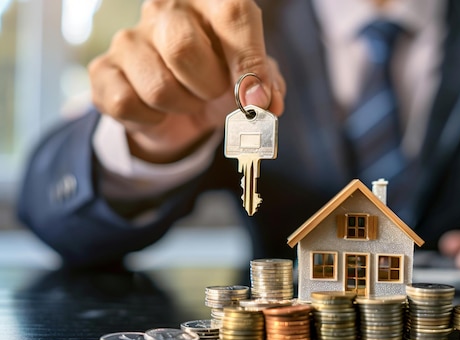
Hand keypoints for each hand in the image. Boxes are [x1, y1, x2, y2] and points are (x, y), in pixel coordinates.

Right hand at [88, 0, 285, 162]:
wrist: (179, 107)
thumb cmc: (222, 79)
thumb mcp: (253, 80)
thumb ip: (268, 85)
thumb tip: (268, 102)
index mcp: (211, 1)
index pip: (233, 14)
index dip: (248, 61)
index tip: (258, 100)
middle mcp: (164, 8)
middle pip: (182, 47)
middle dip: (208, 86)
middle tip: (214, 92)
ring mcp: (129, 38)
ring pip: (158, 86)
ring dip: (183, 106)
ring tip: (188, 98)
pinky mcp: (103, 70)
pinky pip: (126, 104)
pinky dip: (152, 120)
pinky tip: (159, 110)